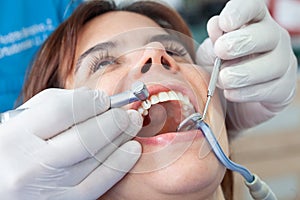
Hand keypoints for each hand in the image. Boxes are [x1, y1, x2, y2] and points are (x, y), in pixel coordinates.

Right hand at [0, 88, 141, 198]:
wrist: (2, 187)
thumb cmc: (13, 150)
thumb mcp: (21, 124)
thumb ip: (53, 106)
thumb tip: (94, 99)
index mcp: (13, 139)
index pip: (62, 111)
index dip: (90, 102)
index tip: (103, 99)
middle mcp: (29, 167)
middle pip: (86, 136)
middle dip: (114, 120)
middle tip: (126, 113)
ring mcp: (48, 189)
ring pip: (96, 158)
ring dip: (121, 137)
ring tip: (132, 124)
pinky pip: (100, 183)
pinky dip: (120, 163)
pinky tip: (132, 149)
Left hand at [196, 0, 297, 132]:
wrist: (230, 100)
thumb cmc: (221, 68)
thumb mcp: (211, 54)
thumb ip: (213, 41)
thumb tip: (216, 25)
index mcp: (253, 23)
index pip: (252, 7)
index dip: (240, 12)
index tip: (224, 23)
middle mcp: (272, 38)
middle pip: (267, 34)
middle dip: (242, 42)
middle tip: (220, 52)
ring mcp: (282, 62)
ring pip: (274, 64)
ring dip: (244, 73)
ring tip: (223, 79)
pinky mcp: (284, 87)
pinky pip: (273, 89)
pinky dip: (249, 92)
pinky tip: (231, 93)